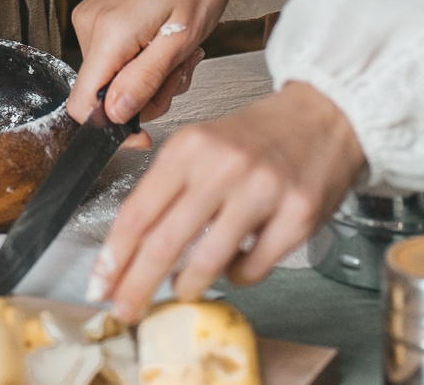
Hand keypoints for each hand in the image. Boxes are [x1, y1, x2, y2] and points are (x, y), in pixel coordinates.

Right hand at [68, 0, 238, 131]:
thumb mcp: (183, 37)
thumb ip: (146, 79)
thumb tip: (116, 116)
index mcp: (108, 32)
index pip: (83, 104)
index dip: (112, 128)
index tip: (145, 133)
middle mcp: (89, 25)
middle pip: (104, 94)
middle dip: (146, 95)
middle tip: (181, 70)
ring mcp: (92, 19)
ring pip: (113, 77)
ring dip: (150, 76)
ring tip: (180, 49)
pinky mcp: (100, 15)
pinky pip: (116, 57)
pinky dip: (144, 59)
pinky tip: (167, 40)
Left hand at [88, 83, 365, 315]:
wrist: (323, 115)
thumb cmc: (256, 136)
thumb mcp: (201, 144)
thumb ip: (169, 187)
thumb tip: (131, 245)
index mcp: (188, 147)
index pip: (137, 212)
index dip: (114, 256)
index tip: (101, 283)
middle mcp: (222, 166)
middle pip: (164, 242)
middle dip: (137, 285)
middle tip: (126, 309)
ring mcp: (262, 190)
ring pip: (208, 261)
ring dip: (187, 285)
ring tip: (182, 289)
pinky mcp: (297, 213)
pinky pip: (254, 267)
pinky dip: (236, 276)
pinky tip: (233, 267)